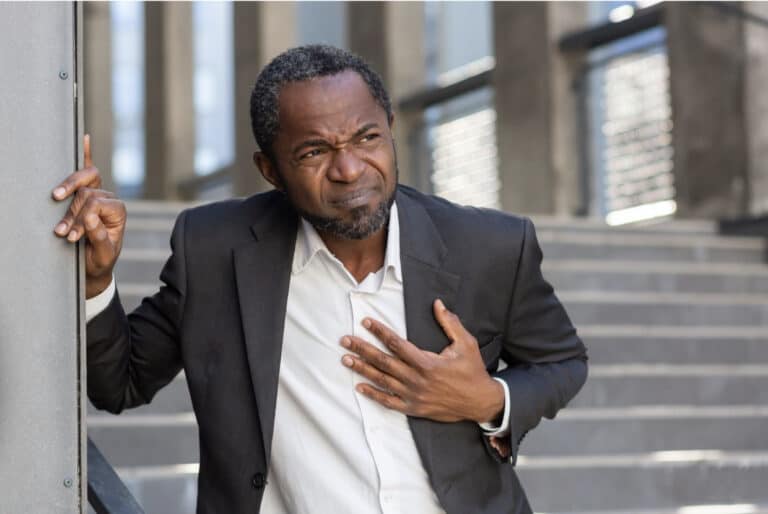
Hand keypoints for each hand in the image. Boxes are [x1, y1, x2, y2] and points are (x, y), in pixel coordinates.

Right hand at [52, 134, 125, 297]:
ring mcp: (97, 195)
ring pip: (80, 185)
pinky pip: (87, 169)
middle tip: (62, 230)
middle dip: (73, 212)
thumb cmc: (101, 260)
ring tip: (57, 215)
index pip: (97, 203)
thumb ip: (100, 236)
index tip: (72, 235)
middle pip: (88, 193)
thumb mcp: (103, 254)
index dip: (83, 218)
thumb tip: (91, 216)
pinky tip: (84, 138)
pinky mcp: (86, 194)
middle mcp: (109, 200)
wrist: (95, 266)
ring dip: (66, 199)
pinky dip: (85, 153)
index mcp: (118, 211)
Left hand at [340, 299, 504, 422]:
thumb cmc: (472, 371)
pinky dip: (373, 394)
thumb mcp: (466, 343)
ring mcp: (413, 395)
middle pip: (383, 361)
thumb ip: (450, 323)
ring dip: (362, 369)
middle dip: (362, 349)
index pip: (397, 343)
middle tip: (345, 340)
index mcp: (428, 362)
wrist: (480, 402)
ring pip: (382, 380)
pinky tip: (359, 387)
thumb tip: (438, 304)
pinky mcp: (413, 408)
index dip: (380, 331)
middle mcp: (417, 379)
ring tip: (346, 359)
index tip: (366, 322)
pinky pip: (389, 401)